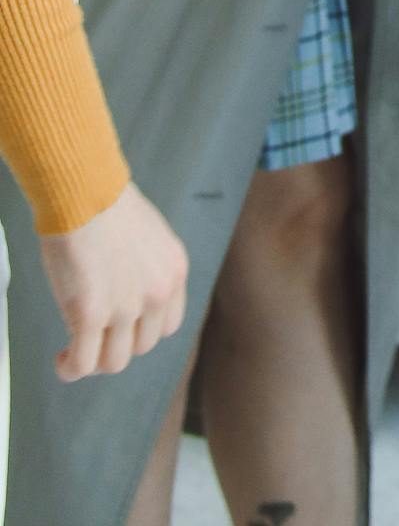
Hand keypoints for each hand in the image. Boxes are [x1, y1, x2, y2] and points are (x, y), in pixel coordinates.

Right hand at [40, 179, 187, 380]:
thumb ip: (147, 267)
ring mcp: (126, 307)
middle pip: (141, 347)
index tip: (121, 328)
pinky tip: (61, 361)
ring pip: (114, 362)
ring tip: (75, 351)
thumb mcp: (149, 235)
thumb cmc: (107, 205)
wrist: (85, 192)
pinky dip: (70, 369)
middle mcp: (157, 292)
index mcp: (173, 271)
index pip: (168, 326)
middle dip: (116, 345)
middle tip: (93, 336)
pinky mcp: (91, 315)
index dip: (142, 332)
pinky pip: (82, 363)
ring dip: (94, 361)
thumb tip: (128, 291)